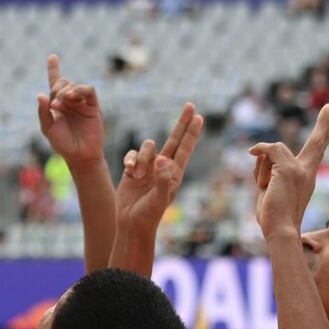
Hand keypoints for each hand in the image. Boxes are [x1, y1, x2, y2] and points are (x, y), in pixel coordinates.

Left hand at [37, 54, 104, 170]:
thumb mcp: (48, 129)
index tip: (52, 57)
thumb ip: (43, 112)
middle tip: (54, 104)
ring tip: (61, 103)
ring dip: (65, 90)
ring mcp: (82, 103)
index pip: (55, 83)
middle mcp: (70, 101)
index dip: (54, 69)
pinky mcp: (93, 106)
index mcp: (58, 104)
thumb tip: (40, 94)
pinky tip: (71, 97)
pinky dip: (79, 90)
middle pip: (63, 83)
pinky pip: (88, 91)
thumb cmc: (63, 144)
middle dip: (56, 88)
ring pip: (74, 85)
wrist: (80, 156)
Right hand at [114, 103, 202, 231]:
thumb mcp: (159, 199)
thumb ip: (162, 179)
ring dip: (141, 158)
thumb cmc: (149, 214)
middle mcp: (163, 166)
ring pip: (147, 147)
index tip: (199, 117)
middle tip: (191, 105)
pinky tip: (129, 170)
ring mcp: (148, 166)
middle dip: (182, 122)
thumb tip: (163, 159)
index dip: (192, 132)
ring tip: (137, 176)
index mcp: (174, 172)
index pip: (185, 148)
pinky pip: (132, 154)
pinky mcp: (133, 168)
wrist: (131, 222)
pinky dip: (130, 159)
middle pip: (174, 139)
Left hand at [250, 104, 328, 238]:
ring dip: (262, 168)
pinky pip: (269, 150)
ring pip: (275, 151)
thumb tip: (258, 153)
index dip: (324, 137)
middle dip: (323, 124)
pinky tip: (252, 152)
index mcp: (307, 178)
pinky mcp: (288, 169)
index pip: (316, 153)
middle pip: (317, 142)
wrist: (280, 230)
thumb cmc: (274, 217)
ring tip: (266, 189)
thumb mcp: (270, 190)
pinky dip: (259, 151)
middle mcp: (307, 172)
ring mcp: (299, 170)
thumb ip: (268, 171)